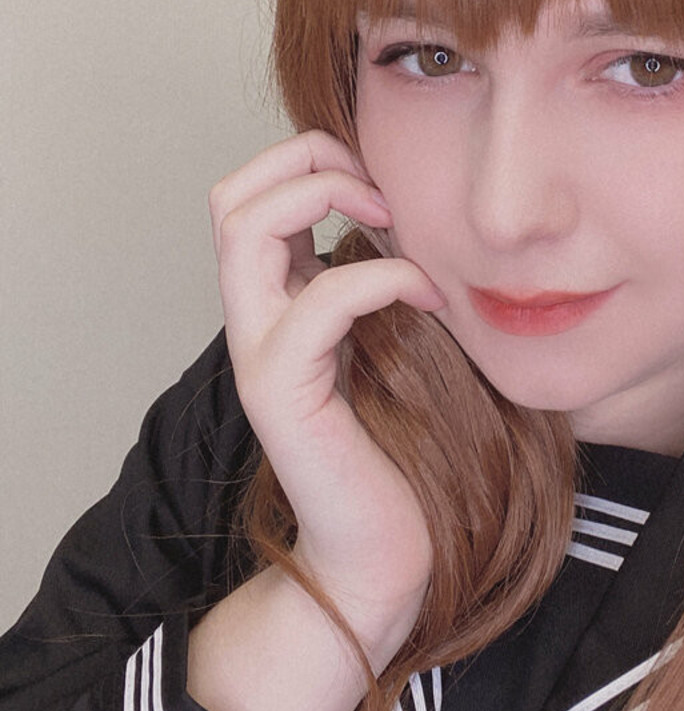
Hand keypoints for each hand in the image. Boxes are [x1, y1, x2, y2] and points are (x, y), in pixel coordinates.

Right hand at [209, 129, 444, 659]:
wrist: (384, 550)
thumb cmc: (400, 444)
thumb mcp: (389, 337)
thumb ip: (375, 281)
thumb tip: (408, 215)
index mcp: (277, 301)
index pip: (247, 193)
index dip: (307, 160)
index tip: (381, 182)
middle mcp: (254, 321)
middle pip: (228, 197)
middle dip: (305, 161)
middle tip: (379, 191)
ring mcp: (261, 356)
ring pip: (243, 230)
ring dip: (326, 197)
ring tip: (391, 221)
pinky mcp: (285, 395)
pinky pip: (316, 300)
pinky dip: (381, 276)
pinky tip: (429, 295)